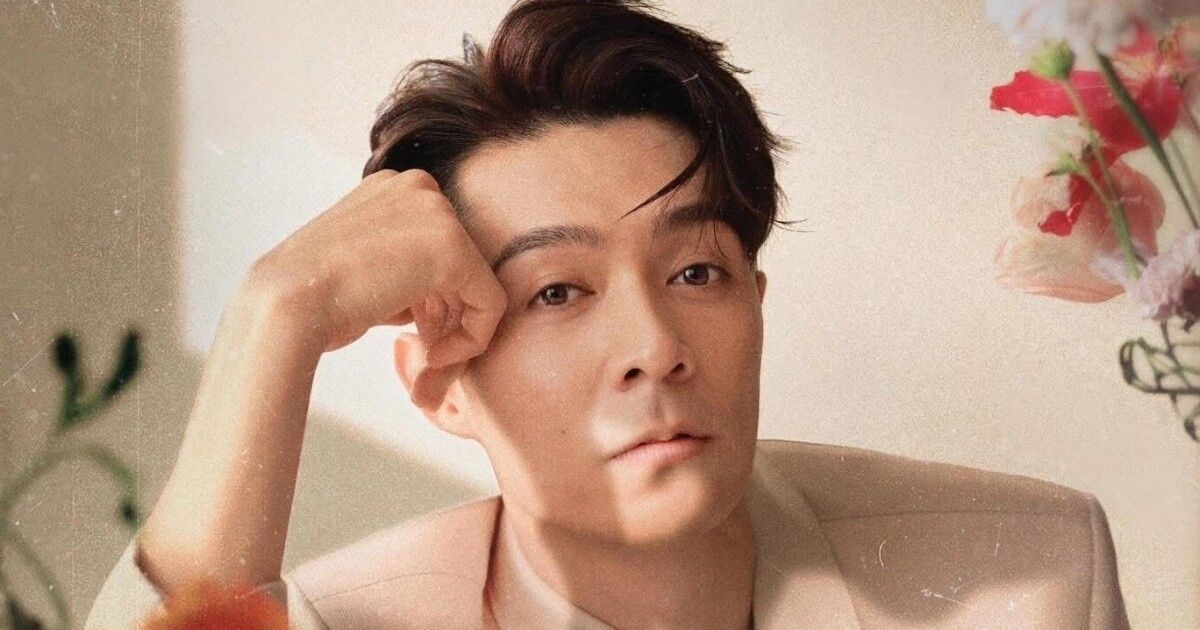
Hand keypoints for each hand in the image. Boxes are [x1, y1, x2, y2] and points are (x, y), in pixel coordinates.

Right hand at [247, 168, 506, 407]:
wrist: (286, 305)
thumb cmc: (313, 301)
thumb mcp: (364, 273)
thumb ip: (403, 274)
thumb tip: (428, 300)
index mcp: (392, 187)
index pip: (439, 250)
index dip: (432, 301)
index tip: (413, 334)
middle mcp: (418, 187)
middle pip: (462, 266)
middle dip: (447, 318)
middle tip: (425, 358)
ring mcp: (437, 212)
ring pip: (478, 286)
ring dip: (456, 335)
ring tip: (426, 367)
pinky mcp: (453, 247)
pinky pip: (489, 303)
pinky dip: (471, 339)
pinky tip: (432, 358)